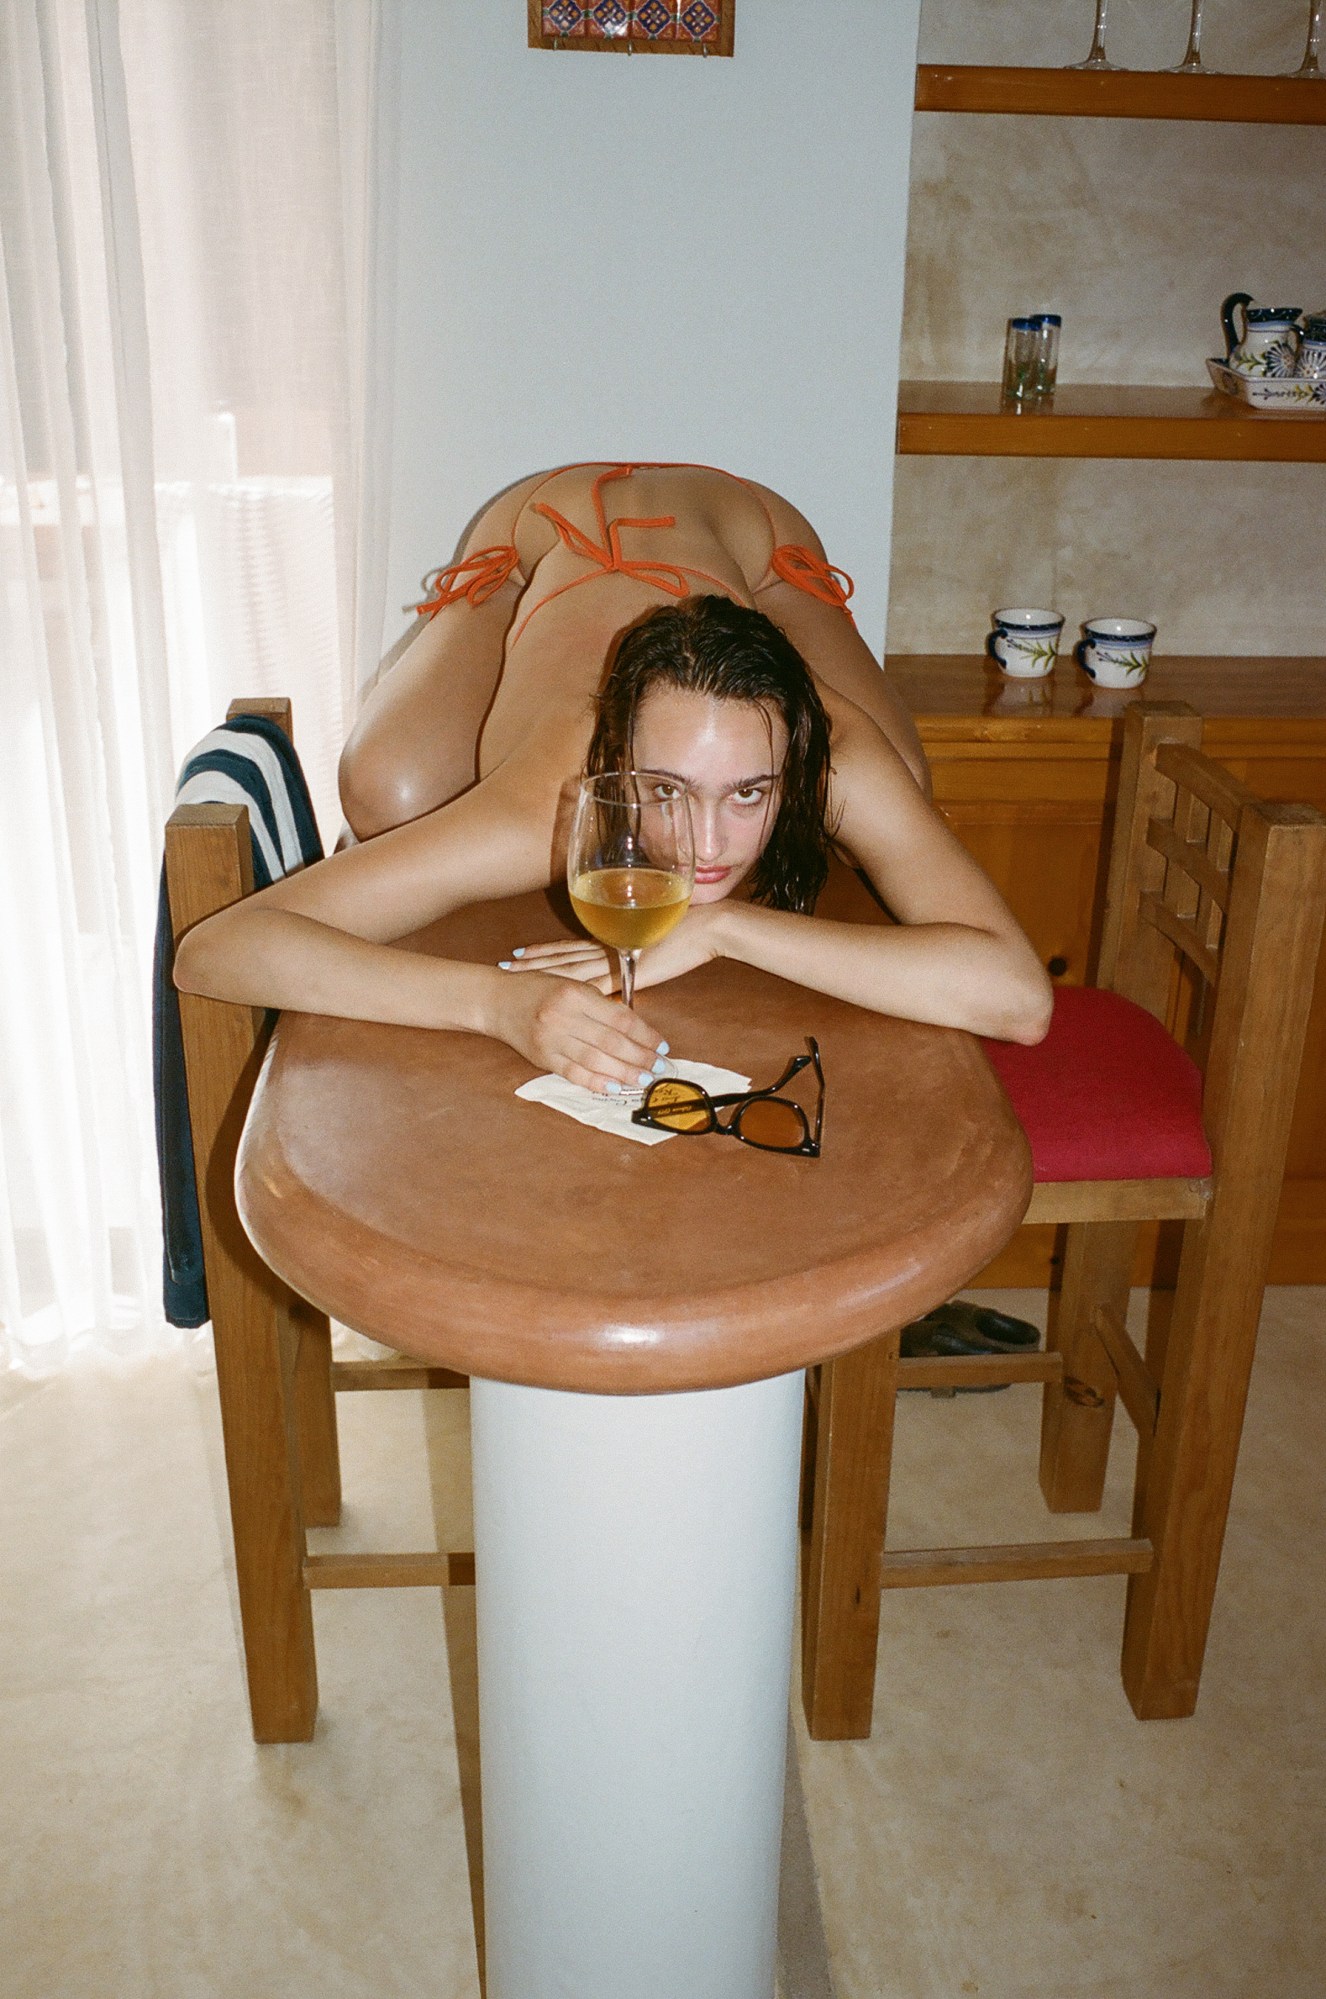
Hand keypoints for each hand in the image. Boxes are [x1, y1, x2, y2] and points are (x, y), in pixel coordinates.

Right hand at [488, 967, 668, 1095]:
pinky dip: (597, 1082)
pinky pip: (574, 1074)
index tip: (662, 1045)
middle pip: (611, 1042)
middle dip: (641, 1057)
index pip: (619, 1018)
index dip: (645, 1034)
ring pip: (596, 1061)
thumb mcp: (570, 984)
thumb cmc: (537, 989)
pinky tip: (615, 1087)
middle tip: (660, 1067)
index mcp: (574, 993)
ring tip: (644, 1079)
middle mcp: (563, 1016)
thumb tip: (635, 1031)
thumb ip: (600, 1005)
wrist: (495, 1001)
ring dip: (624, 1073)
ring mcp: (551, 1039)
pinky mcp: (542, 1058)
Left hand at [500, 905, 721, 995]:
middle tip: (505, 964)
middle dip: (532, 962)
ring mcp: (615, 958)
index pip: (567, 946)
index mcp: (610, 939)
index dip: (542, 951)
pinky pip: (594, 982)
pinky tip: (553, 995)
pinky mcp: (627, 970)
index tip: (518, 953)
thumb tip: (617, 970)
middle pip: (561, 956)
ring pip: (569, 967)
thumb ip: (629, 954)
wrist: (704, 928)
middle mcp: (607, 946)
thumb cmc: (684, 932)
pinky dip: (572, 989)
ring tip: (515, 973)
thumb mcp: (649, 943)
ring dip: (541, 972)